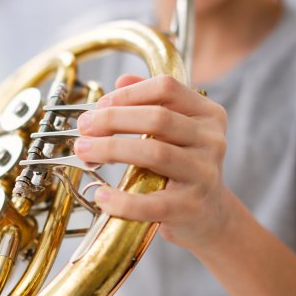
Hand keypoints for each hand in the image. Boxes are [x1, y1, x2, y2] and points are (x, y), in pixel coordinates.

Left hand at [74, 74, 231, 250]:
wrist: (210, 215)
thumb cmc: (183, 168)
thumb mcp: (175, 131)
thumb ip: (152, 103)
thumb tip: (121, 80)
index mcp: (208, 114)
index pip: (166, 88)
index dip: (127, 94)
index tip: (98, 106)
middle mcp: (211, 140)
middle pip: (158, 118)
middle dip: (112, 120)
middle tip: (83, 128)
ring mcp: (204, 174)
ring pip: (154, 153)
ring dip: (111, 149)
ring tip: (85, 152)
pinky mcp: (190, 206)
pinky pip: (152, 203)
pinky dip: (122, 200)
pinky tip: (102, 195)